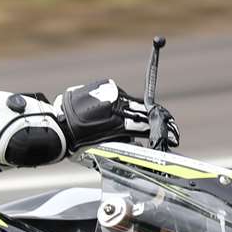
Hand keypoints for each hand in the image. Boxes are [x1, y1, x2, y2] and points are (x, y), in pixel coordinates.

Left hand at [58, 78, 176, 150]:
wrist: (59, 125)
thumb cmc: (79, 142)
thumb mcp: (107, 147)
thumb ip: (128, 141)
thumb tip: (144, 141)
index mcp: (121, 119)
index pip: (149, 121)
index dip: (162, 128)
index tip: (172, 135)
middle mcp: (119, 101)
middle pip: (144, 109)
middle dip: (153, 120)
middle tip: (161, 129)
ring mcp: (113, 91)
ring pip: (131, 102)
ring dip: (133, 112)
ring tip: (127, 124)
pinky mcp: (106, 85)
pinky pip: (119, 96)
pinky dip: (120, 104)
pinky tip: (112, 114)